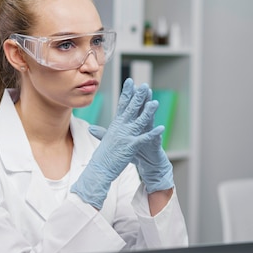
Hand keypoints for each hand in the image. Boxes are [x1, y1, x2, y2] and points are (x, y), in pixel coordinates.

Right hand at [71, 79, 161, 208]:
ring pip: (139, 121)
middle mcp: (120, 128)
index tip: (130, 82)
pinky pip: (144, 138)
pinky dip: (153, 133)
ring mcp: (125, 137)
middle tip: (144, 86)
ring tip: (155, 102)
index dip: (127, 93)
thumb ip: (100, 133)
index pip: (122, 105)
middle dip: (138, 97)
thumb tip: (92, 129)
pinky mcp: (130, 146)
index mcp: (115, 125)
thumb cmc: (102, 157)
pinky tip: (161, 128)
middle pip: (131, 109)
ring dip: (148, 112)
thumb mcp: (103, 142)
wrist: (98, 170)